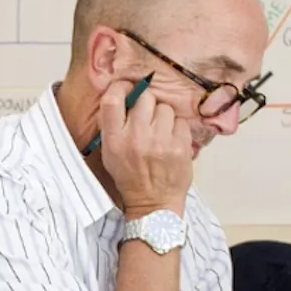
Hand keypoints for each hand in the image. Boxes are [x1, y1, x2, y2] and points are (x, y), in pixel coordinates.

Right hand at [98, 79, 192, 217]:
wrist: (154, 203)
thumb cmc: (130, 177)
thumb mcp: (110, 154)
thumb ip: (112, 126)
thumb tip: (122, 96)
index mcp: (114, 140)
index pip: (112, 99)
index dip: (121, 87)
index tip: (126, 89)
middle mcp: (136, 138)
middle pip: (144, 97)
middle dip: (146, 102)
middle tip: (146, 115)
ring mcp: (160, 141)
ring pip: (165, 107)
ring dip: (162, 116)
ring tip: (159, 131)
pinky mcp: (180, 145)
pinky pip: (180, 121)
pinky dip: (177, 128)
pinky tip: (171, 140)